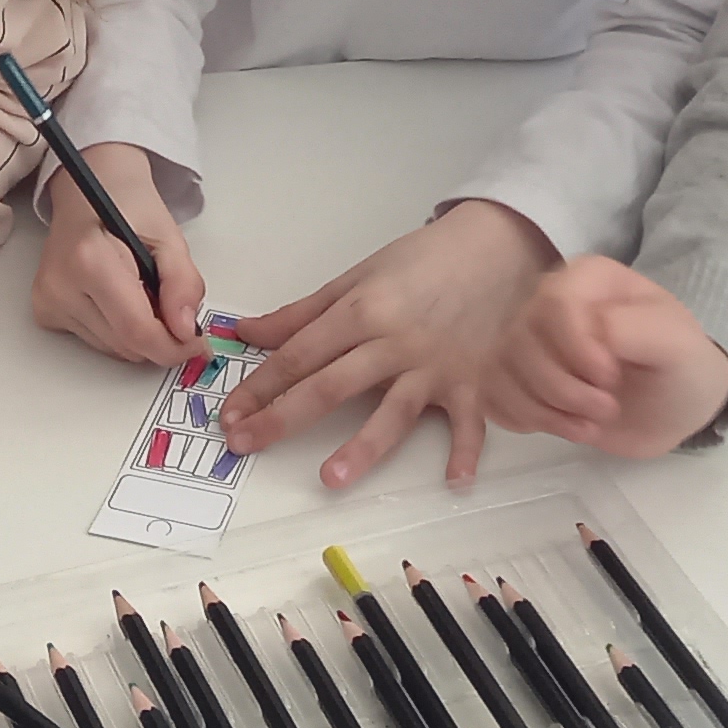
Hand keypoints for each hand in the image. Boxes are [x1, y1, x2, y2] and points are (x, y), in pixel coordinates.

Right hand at [30, 140, 204, 369]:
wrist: (88, 188)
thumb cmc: (127, 204)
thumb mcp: (169, 236)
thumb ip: (183, 284)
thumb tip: (185, 331)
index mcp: (89, 260)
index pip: (135, 329)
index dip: (172, 347)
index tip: (196, 345)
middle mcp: (61, 285)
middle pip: (126, 345)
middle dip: (160, 338)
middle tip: (174, 308)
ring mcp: (49, 301)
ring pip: (113, 349)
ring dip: (139, 334)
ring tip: (142, 292)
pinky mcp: (45, 311)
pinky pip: (97, 342)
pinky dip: (118, 330)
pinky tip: (119, 298)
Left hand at [221, 201, 556, 489]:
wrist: (497, 245)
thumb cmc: (423, 259)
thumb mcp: (358, 276)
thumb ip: (303, 312)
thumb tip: (249, 332)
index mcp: (361, 311)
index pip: (299, 355)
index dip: (260, 386)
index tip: (230, 414)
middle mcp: (394, 342)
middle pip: (330, 387)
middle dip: (282, 419)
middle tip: (244, 445)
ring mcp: (434, 365)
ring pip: (393, 412)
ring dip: (363, 447)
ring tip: (331, 479)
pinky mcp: (472, 381)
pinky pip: (469, 422)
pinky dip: (466, 452)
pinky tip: (455, 483)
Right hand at [482, 255, 727, 459]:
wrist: (674, 408)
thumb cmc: (680, 367)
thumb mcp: (677, 343)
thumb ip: (635, 329)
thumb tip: (589, 332)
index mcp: (587, 279)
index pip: (553, 301)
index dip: (574, 346)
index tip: (610, 379)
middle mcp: (549, 302)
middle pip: (521, 340)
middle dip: (563, 388)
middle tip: (607, 409)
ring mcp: (528, 341)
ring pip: (501, 370)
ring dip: (544, 410)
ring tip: (590, 425)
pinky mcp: (517, 379)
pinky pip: (491, 396)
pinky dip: (525, 420)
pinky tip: (565, 427)